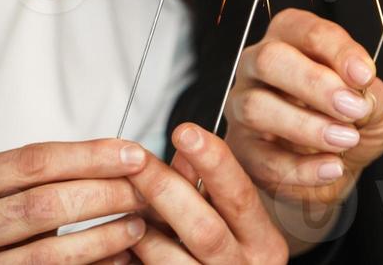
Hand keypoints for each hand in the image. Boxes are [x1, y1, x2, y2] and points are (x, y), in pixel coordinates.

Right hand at [0, 138, 148, 262]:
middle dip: (106, 194)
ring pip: (49, 253)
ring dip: (102, 238)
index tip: (132, 153)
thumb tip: (103, 163)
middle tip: (146, 188)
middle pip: (47, 205)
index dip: (90, 156)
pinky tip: (114, 259)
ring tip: (137, 225)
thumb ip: (21, 180)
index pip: (34, 163)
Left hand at [126, 123, 287, 262]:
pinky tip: (118, 241)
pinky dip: (132, 255)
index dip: (213, 161)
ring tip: (124, 206)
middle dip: (165, 189)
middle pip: (202, 227)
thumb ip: (209, 188)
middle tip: (136, 160)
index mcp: (264, 242)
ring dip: (141, 229)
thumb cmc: (232, 258)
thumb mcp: (232, 221)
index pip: (240, 195)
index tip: (185, 131)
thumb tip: (183, 150)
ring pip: (169, 259)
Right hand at [225, 9, 382, 249]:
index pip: (308, 32)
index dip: (338, 52)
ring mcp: (241, 105)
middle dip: (314, 83)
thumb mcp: (373, 98)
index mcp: (292, 36)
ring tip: (346, 139)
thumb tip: (357, 92)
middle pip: (269, 59)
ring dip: (306, 126)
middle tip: (353, 108)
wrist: (339, 162)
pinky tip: (332, 168)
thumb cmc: (352, 117)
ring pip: (256, 107)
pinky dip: (300, 167)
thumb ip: (370, 91)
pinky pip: (260, 158)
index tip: (365, 76)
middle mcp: (258, 64)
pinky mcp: (240, 149)